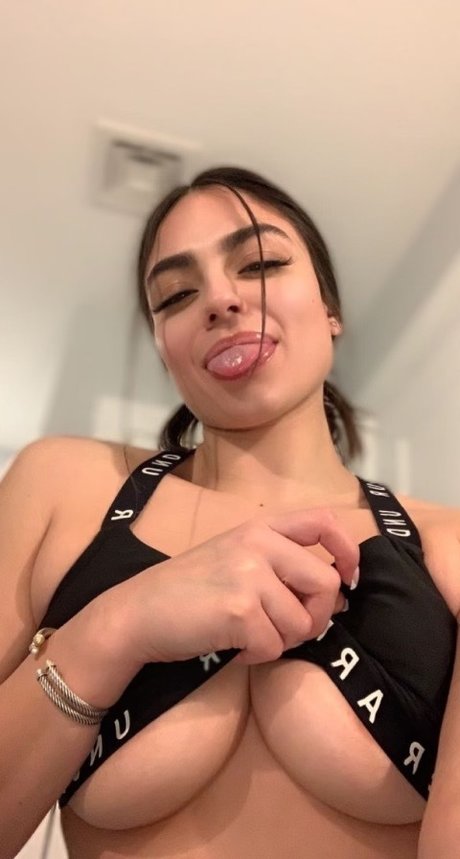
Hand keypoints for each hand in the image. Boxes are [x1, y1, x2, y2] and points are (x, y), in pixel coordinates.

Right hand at [119, 508, 358, 666]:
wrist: (138, 612)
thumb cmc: (189, 589)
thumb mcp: (235, 557)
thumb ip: (281, 564)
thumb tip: (336, 595)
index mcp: (260, 527)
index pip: (324, 522)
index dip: (348, 550)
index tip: (348, 577)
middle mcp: (258, 543)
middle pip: (326, 584)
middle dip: (314, 617)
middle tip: (284, 628)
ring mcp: (249, 574)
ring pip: (302, 623)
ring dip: (280, 640)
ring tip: (248, 634)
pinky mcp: (239, 609)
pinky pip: (274, 646)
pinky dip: (257, 656)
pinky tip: (233, 645)